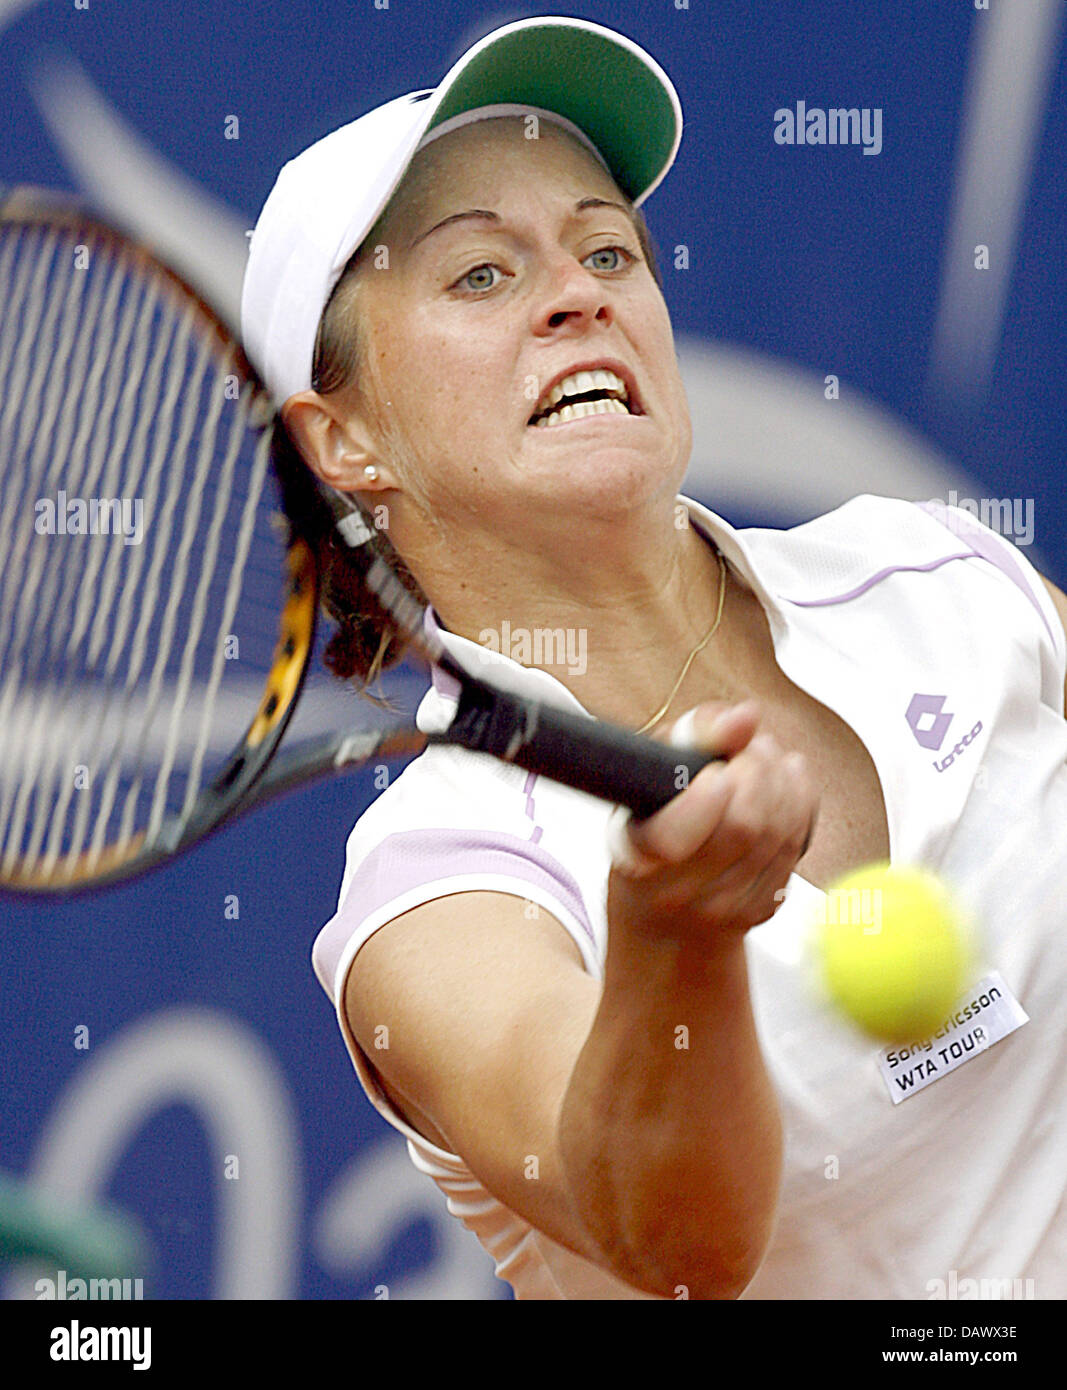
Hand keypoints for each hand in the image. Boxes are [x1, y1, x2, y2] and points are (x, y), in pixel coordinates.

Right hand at [608, 700, 818, 940]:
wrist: (661, 905)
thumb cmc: (654, 816)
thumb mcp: (655, 768)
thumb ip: (696, 733)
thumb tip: (746, 717)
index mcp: (636, 855)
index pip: (673, 838)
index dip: (703, 800)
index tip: (714, 772)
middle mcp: (676, 892)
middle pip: (744, 827)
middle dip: (757, 771)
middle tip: (749, 748)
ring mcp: (723, 910)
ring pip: (778, 836)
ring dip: (782, 782)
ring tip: (766, 758)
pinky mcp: (761, 910)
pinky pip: (796, 848)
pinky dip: (799, 806)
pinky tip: (784, 784)